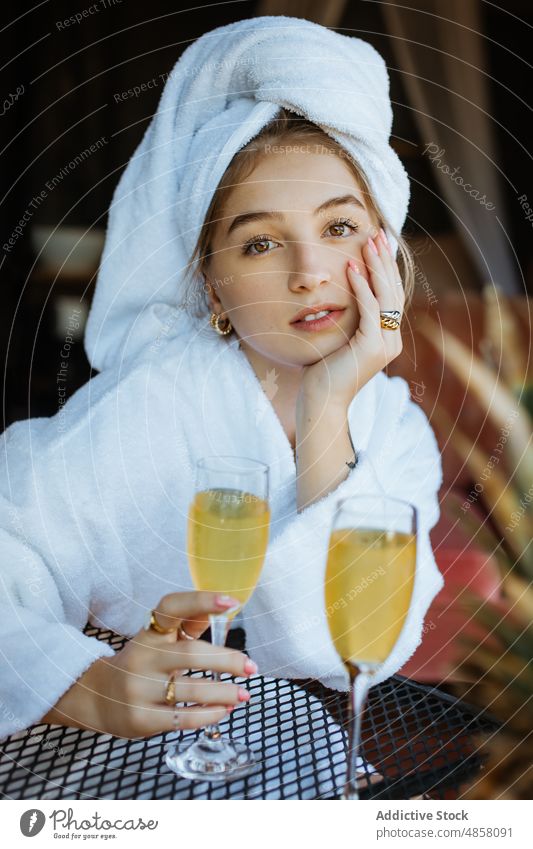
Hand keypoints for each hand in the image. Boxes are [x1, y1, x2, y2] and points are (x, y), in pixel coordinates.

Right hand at [43, 592, 256, 738]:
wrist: (98, 697)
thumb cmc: (142, 663)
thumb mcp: (159, 640)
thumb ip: (188, 625)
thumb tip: (222, 609)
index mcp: (150, 633)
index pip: (171, 607)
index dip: (200, 601)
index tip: (230, 602)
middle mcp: (143, 658)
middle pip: (191, 654)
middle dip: (227, 661)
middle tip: (251, 667)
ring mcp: (139, 689)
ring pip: (192, 691)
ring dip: (225, 693)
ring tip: (244, 694)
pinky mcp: (141, 718)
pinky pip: (183, 719)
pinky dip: (210, 715)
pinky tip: (224, 710)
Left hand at [300, 228, 404, 407]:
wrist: (322, 401)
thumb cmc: (324, 373)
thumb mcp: (341, 340)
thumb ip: (350, 320)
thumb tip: (345, 295)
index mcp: (388, 338)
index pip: (391, 295)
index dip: (386, 268)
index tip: (378, 243)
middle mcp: (392, 340)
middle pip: (393, 290)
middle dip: (385, 259)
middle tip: (377, 232)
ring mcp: (385, 344)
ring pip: (385, 296)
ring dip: (376, 266)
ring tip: (367, 241)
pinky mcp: (372, 347)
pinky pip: (369, 309)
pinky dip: (362, 286)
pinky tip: (351, 267)